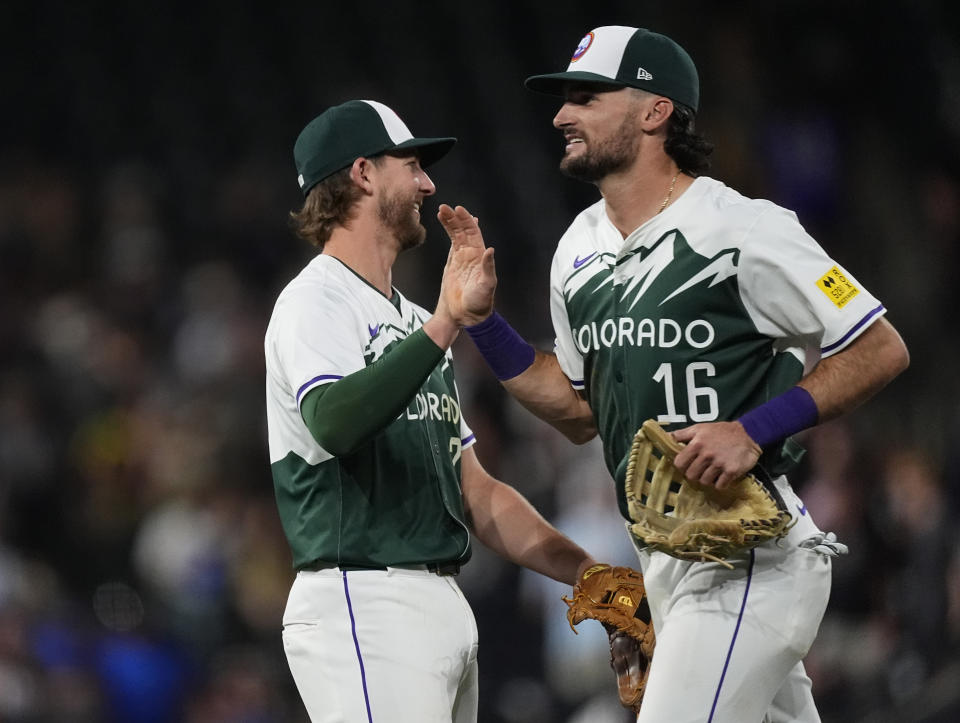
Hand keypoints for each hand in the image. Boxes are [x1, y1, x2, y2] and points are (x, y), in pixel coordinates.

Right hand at [437, 204, 496, 325]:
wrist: (465, 315)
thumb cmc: (479, 303)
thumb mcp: (487, 285)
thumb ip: (488, 267)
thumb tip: (489, 250)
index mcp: (480, 257)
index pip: (473, 233)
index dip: (467, 221)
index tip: (459, 210)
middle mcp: (471, 255)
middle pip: (463, 231)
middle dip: (455, 218)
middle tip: (446, 207)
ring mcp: (461, 259)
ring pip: (455, 235)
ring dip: (450, 223)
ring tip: (441, 211)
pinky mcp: (452, 264)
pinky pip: (451, 244)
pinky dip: (448, 233)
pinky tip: (446, 223)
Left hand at [671, 421, 761, 488]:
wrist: (748, 434)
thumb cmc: (721, 431)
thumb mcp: (700, 428)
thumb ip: (682, 434)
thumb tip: (665, 437)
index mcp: (696, 444)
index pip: (679, 463)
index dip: (681, 466)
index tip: (687, 465)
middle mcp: (707, 454)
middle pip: (691, 475)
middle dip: (694, 474)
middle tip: (701, 469)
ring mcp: (719, 464)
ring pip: (704, 482)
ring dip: (707, 479)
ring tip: (712, 471)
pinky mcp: (731, 471)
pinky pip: (719, 486)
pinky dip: (720, 483)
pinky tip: (722, 476)